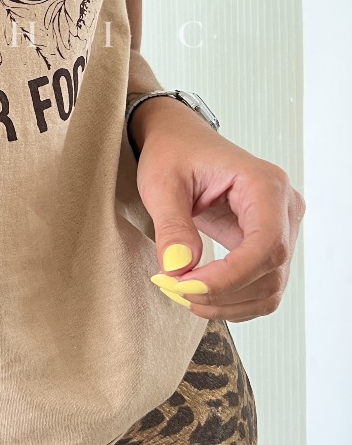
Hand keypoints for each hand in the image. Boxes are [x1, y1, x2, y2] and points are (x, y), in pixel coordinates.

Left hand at [131, 97, 305, 321]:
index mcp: (264, 184)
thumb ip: (171, 226)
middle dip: (221, 292)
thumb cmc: (173, 153)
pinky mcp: (269, 246)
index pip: (266, 246)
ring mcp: (282, 229)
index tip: (185, 284)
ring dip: (224, 302)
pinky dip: (230, 300)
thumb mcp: (161, 184)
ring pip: (269, 289)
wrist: (180, 142)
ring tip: (180, 290)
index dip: (230, 276)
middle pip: (271, 273)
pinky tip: (197, 291)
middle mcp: (284, 208)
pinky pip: (261, 288)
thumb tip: (180, 270)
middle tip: (172, 287)